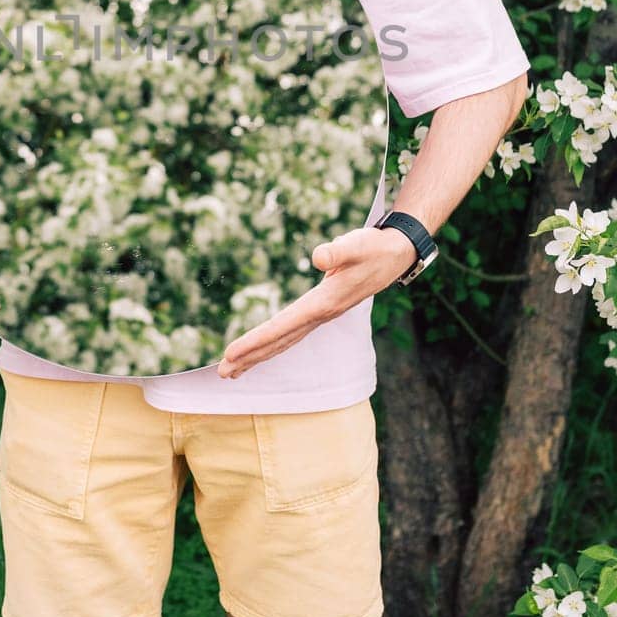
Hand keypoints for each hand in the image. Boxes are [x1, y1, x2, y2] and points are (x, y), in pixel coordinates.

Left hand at [216, 225, 417, 378]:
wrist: (394, 256)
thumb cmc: (373, 248)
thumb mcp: (357, 244)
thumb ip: (337, 250)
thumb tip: (317, 256)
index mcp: (324, 304)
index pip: (282, 326)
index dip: (256, 340)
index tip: (231, 352)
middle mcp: (320, 315)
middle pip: (279, 342)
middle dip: (250, 357)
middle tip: (221, 372)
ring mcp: (321, 316)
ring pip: (284, 341)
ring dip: (258, 356)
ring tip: (232, 370)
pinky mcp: (320, 311)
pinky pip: (290, 333)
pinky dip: (272, 343)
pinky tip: (260, 350)